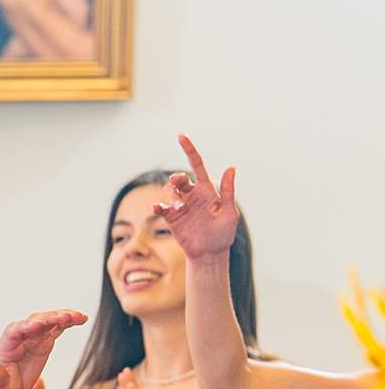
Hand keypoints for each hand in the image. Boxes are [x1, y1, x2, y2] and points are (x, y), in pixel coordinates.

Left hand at [0, 309, 88, 388]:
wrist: (5, 388)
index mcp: (5, 347)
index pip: (14, 331)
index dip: (25, 326)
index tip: (37, 325)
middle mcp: (19, 338)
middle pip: (33, 322)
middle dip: (48, 318)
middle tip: (65, 317)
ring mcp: (32, 338)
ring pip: (47, 322)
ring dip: (61, 317)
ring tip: (78, 317)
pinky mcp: (43, 342)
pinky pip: (56, 328)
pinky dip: (68, 323)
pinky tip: (81, 319)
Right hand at [153, 134, 239, 258]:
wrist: (210, 252)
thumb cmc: (223, 232)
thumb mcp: (230, 212)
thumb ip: (227, 191)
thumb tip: (230, 168)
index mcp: (207, 190)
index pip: (196, 164)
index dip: (189, 150)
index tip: (180, 136)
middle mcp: (192, 195)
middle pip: (179, 178)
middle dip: (177, 178)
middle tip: (177, 183)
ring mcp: (180, 206)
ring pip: (169, 191)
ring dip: (171, 195)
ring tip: (178, 209)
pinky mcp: (171, 217)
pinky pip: (161, 206)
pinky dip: (158, 205)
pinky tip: (158, 207)